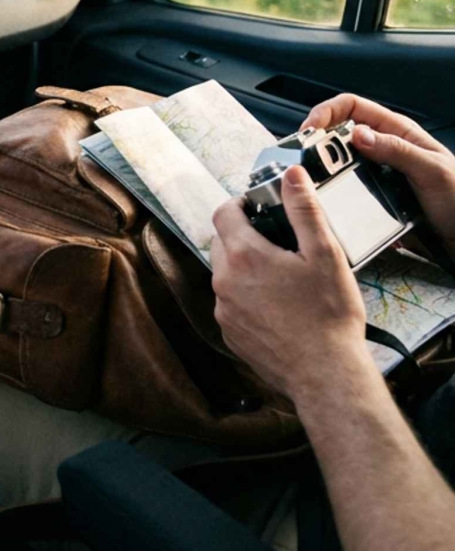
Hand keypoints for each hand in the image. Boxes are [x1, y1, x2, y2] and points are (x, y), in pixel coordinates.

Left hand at [210, 166, 369, 398]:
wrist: (325, 374)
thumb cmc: (328, 316)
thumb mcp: (324, 254)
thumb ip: (304, 210)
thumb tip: (291, 176)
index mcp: (243, 256)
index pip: (224, 213)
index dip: (240, 203)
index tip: (258, 206)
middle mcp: (224, 281)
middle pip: (222, 242)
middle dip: (243, 235)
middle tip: (276, 241)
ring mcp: (223, 309)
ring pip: (225, 274)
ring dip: (244, 267)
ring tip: (281, 275)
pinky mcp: (229, 332)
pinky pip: (230, 302)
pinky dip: (246, 296)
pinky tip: (277, 305)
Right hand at [304, 94, 454, 254]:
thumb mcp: (433, 170)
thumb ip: (398, 150)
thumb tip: (358, 135)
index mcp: (397, 131)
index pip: (352, 106)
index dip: (326, 112)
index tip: (310, 130)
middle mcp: (382, 147)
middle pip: (336, 131)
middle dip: (316, 139)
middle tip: (303, 155)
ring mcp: (375, 170)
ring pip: (336, 159)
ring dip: (321, 165)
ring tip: (311, 175)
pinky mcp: (370, 193)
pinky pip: (342, 184)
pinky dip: (330, 186)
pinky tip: (328, 195)